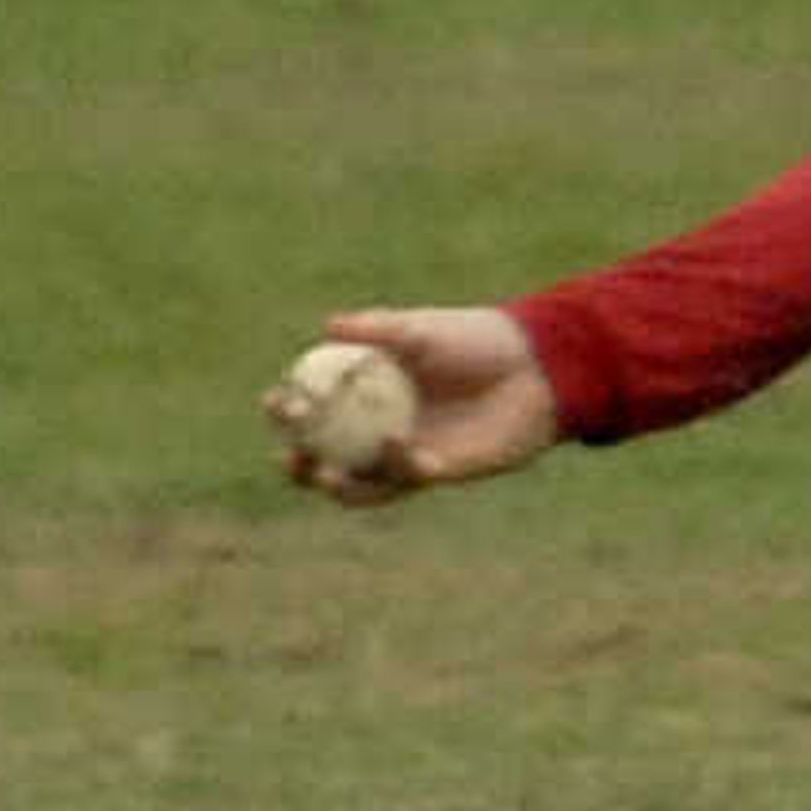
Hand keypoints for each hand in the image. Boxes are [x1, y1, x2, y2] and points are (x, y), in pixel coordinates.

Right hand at [276, 308, 563, 504]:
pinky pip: (406, 479)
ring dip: (336, 484)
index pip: (315, 405)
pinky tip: (400, 444)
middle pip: (325, 454)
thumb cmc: (480, 340)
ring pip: (358, 481)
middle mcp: (379, 426)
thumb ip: (379, 329)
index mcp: (369, 391)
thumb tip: (327, 325)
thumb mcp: (425, 328)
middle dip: (298, 461)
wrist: (537, 368)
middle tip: (287, 455)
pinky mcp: (438, 471)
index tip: (274, 400)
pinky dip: (397, 466)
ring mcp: (406, 452)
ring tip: (324, 473)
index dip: (288, 409)